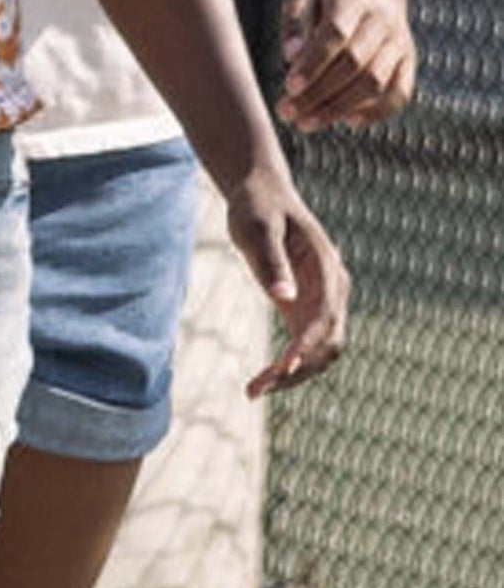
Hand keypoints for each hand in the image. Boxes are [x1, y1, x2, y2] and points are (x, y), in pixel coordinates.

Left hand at [220, 164, 347, 393]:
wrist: (263, 196)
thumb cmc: (258, 208)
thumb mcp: (257, 228)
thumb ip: (271, 261)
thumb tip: (283, 297)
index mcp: (327, 268)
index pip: (325, 315)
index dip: (307, 344)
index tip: (285, 366)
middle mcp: (334, 290)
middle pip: (329, 342)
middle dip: (299, 369)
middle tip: (259, 388)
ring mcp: (324, 302)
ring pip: (321, 351)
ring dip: (294, 374)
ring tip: (254, 391)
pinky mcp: (306, 309)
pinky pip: (305, 346)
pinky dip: (288, 366)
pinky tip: (262, 381)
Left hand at [277, 0, 415, 129]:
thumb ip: (294, 22)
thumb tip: (290, 56)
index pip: (336, 34)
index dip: (314, 63)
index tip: (289, 87)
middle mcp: (382, 20)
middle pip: (354, 63)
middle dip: (318, 93)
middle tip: (286, 112)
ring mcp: (399, 42)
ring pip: (374, 82)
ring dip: (339, 108)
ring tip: (305, 123)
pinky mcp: (408, 61)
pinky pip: (400, 92)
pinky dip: (377, 112)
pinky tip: (347, 122)